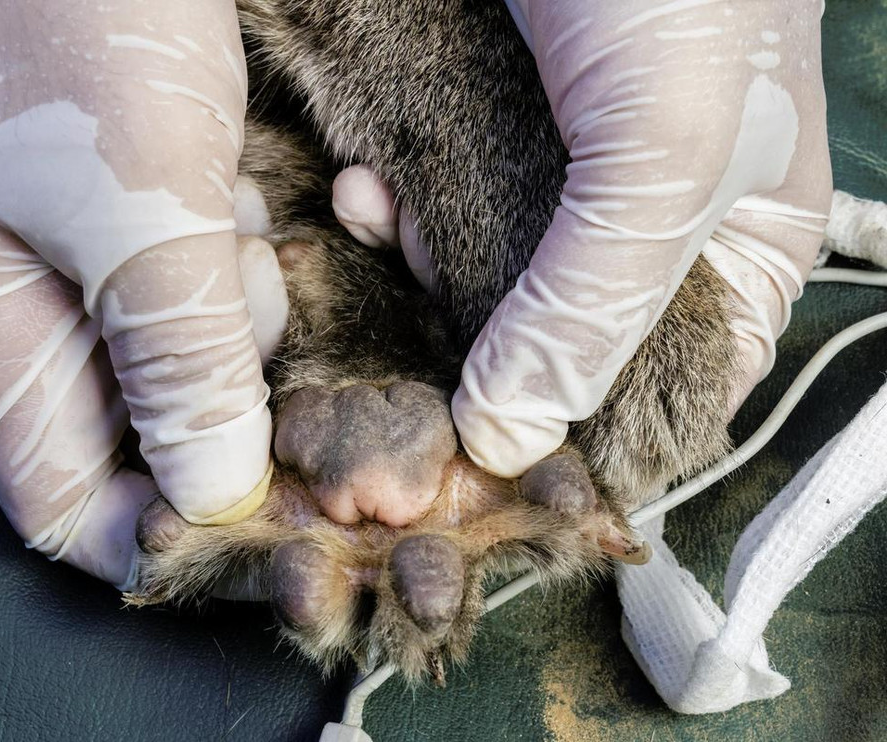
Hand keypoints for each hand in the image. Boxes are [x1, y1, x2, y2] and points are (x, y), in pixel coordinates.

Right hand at [0, 0, 285, 587]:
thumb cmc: (68, 23)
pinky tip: (240, 197)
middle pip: (144, 450)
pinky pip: (212, 292)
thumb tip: (215, 489)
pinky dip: (246, 270)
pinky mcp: (151, 220)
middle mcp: (49, 323)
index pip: (68, 513)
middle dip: (233, 442)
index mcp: (1, 342)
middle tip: (320, 410)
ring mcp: (101, 268)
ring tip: (241, 239)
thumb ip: (173, 354)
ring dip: (244, 339)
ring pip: (192, 370)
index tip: (271, 536)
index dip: (164, 544)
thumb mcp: (133, 200)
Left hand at [336, 1, 832, 479]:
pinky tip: (371, 193)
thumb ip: (597, 296)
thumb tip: (510, 431)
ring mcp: (553, 184)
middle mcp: (643, 226)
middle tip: (429, 334)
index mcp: (733, 244)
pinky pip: (427, 215)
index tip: (501, 449)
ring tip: (389, 224)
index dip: (590, 427)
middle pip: (554, 345)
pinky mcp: (476, 139)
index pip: (673, 388)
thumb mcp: (670, 145)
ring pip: (477, 288)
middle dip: (481, 346)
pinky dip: (391, 216)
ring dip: (419, 272)